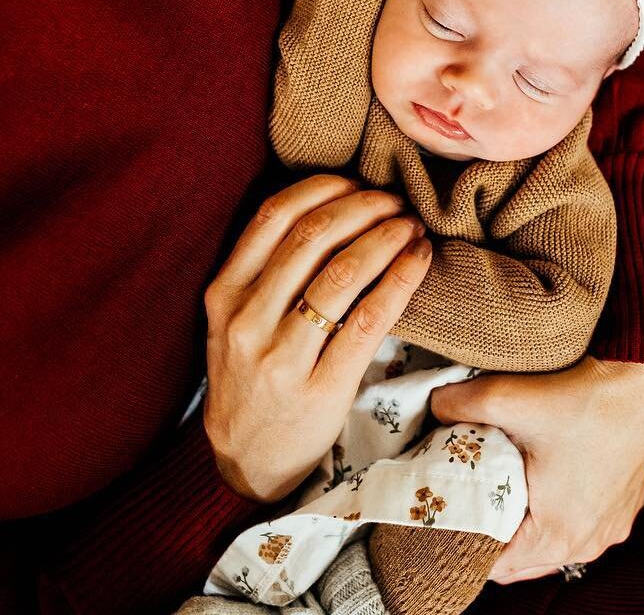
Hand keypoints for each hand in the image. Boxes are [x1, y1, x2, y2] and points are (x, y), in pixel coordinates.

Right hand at [204, 174, 431, 501]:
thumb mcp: (234, 321)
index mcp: (223, 293)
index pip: (272, 216)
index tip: (356, 182)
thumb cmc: (252, 378)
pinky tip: (419, 260)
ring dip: (386, 238)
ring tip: (412, 227)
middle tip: (395, 202)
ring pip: (342, 273)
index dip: (323, 188)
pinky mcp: (320, 388)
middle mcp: (246, 320)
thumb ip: (264, 270)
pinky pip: (368, 320)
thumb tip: (328, 205)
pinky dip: (400, 280)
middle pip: (312, 237)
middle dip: (364, 207)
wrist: (247, 461)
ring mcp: (280, 357)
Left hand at [430, 357, 643, 582]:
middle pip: (523, 564)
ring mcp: (611, 527)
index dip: (465, 546)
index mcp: (558, 532)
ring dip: (525, 530)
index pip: (495, 567)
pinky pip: (580, 529)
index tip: (446, 518)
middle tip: (465, 505)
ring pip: (552, 549)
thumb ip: (457, 406)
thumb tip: (432, 408)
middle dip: (492, 540)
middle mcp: (588, 542)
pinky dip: (556, 518)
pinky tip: (539, 485)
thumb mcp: (508, 398)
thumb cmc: (588, 397)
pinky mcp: (624, 508)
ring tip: (497, 495)